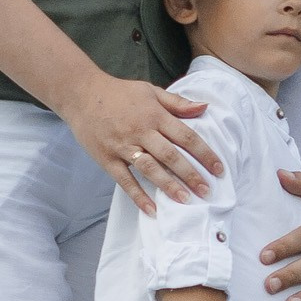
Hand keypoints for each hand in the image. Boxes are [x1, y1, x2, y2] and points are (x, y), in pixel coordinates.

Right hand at [64, 72, 220, 212]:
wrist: (81, 93)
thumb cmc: (120, 93)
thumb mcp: (151, 91)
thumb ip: (178, 103)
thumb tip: (205, 108)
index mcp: (155, 115)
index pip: (186, 135)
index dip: (204, 153)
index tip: (219, 169)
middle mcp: (141, 131)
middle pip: (170, 155)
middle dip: (191, 174)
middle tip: (207, 192)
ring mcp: (123, 146)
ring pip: (150, 169)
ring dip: (168, 186)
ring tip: (185, 201)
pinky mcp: (107, 158)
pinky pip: (124, 180)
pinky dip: (138, 196)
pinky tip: (152, 210)